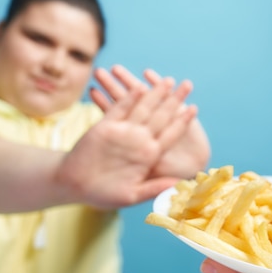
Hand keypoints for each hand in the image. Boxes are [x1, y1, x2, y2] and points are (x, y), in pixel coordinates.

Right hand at [56, 76, 198, 207]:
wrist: (77, 186)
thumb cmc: (105, 194)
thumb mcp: (133, 194)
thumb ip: (155, 187)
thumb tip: (180, 185)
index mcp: (150, 154)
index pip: (170, 134)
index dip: (182, 121)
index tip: (194, 109)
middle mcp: (139, 139)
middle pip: (159, 114)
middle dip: (171, 98)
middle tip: (185, 82)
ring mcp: (123, 130)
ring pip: (139, 106)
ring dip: (151, 91)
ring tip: (164, 77)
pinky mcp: (105, 126)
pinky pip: (118, 108)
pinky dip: (126, 97)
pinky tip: (136, 85)